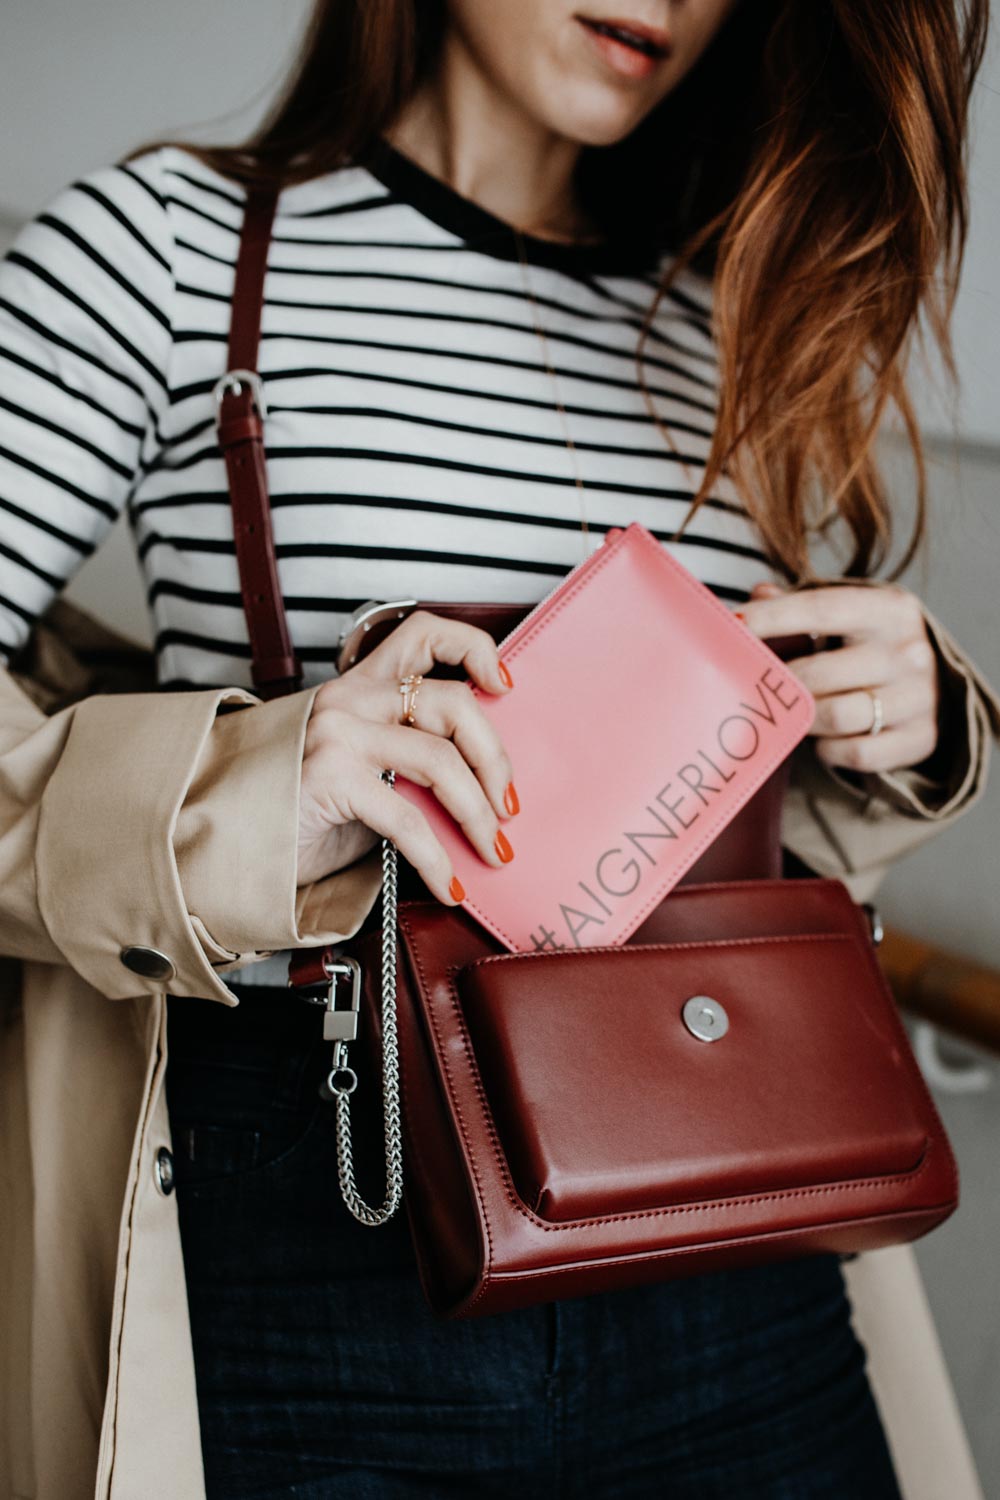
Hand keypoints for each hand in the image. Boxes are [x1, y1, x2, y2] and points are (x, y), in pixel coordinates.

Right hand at [295, 611, 518, 899]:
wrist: (229, 848)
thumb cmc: (298, 816)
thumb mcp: (363, 774)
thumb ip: (409, 762)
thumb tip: (484, 789)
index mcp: (360, 687)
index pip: (423, 634)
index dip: (473, 649)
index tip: (505, 684)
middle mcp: (349, 699)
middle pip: (452, 704)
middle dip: (495, 760)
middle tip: (510, 806)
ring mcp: (338, 734)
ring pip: (441, 759)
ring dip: (478, 815)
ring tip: (494, 851)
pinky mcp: (330, 777)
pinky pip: (408, 819)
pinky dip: (438, 859)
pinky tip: (450, 886)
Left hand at [736, 580, 942, 776]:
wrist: (937, 691)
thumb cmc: (874, 649)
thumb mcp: (851, 616)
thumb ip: (803, 605)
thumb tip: (759, 594)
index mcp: (890, 609)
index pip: (820, 609)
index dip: (772, 618)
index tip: (734, 624)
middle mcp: (909, 651)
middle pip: (818, 673)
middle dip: (781, 683)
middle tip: (759, 686)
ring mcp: (918, 698)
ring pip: (834, 717)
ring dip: (803, 719)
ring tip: (797, 713)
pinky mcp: (920, 739)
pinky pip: (854, 753)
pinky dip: (829, 750)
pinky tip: (825, 738)